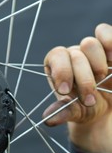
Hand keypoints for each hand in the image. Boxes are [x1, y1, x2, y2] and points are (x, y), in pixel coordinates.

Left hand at [43, 23, 111, 152]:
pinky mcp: (109, 47)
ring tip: (103, 78)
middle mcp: (72, 53)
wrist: (105, 107)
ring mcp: (91, 49)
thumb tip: (48, 119)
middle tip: (89, 99)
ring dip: (97, 64)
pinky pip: (106, 33)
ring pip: (90, 44)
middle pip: (75, 54)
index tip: (65, 90)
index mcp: (57, 66)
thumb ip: (63, 112)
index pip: (56, 57)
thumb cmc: (85, 107)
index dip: (61, 71)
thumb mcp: (75, 112)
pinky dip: (111, 44)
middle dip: (84, 79)